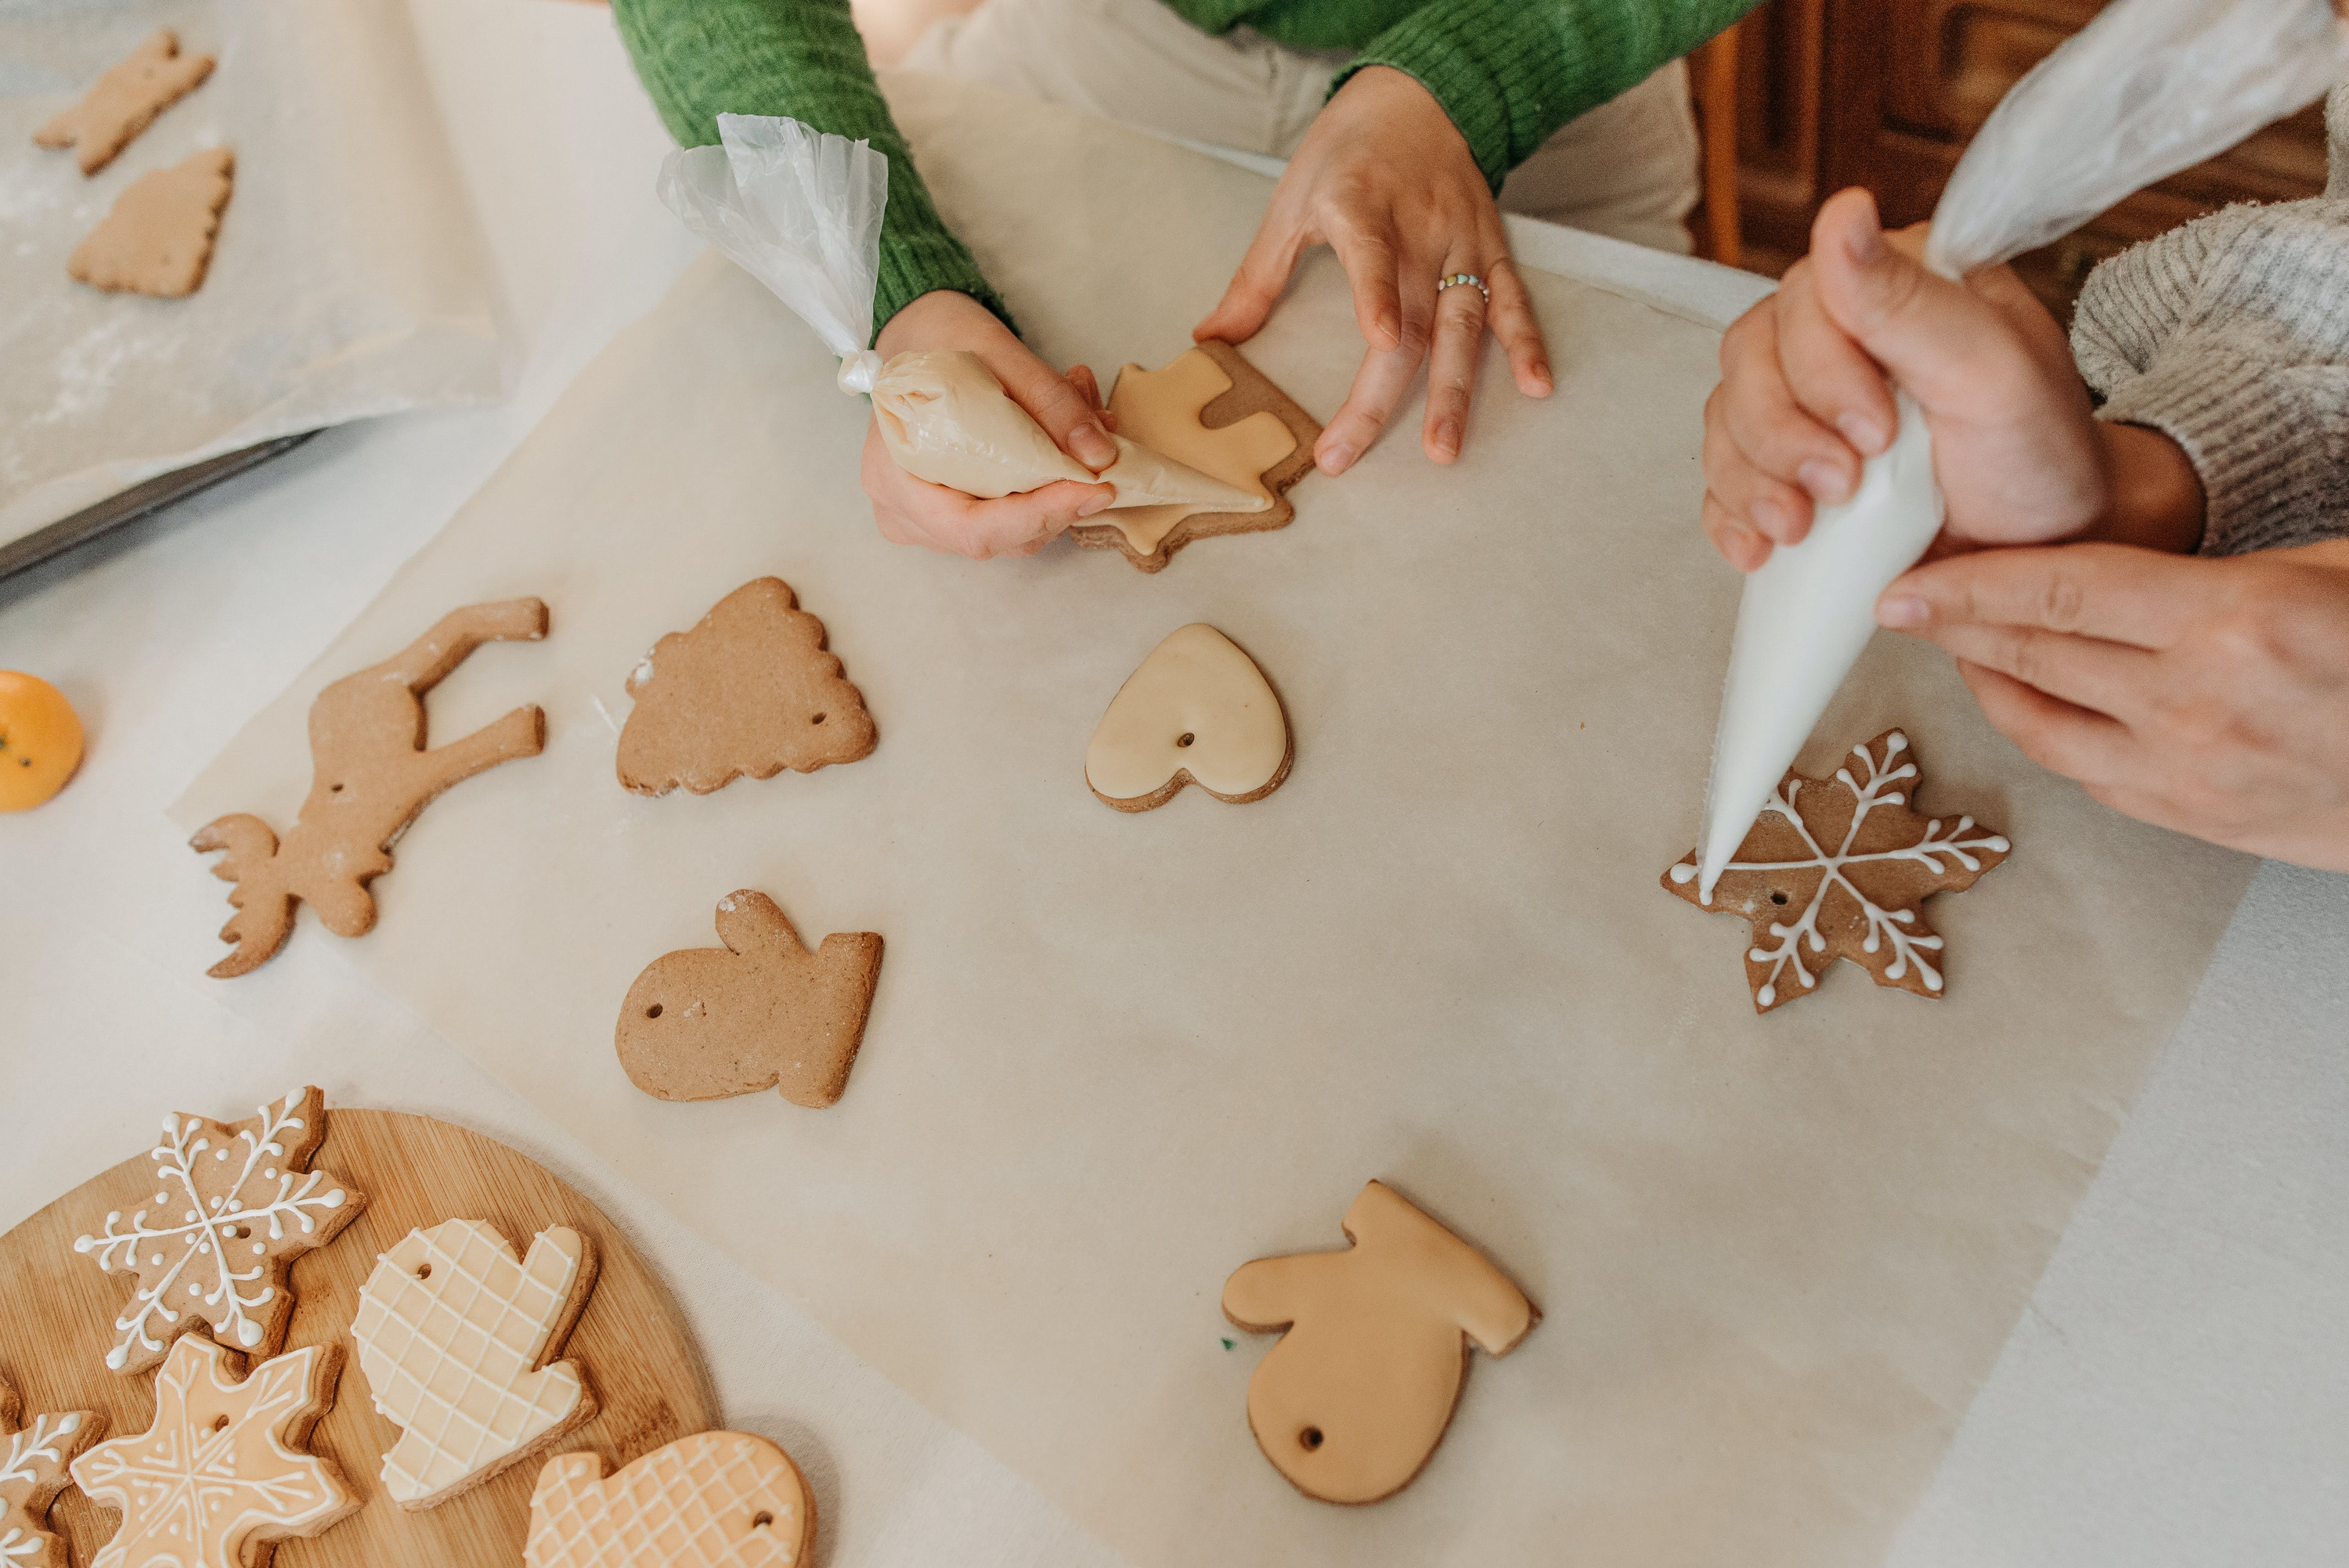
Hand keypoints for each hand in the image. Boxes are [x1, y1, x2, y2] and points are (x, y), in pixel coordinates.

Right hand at [864, 290, 1117, 558]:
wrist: (917, 337)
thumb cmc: (939, 338)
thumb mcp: (995, 351)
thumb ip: (1047, 401)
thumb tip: (1098, 454)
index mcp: (893, 476)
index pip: (971, 528)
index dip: (1038, 515)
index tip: (1094, 488)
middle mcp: (903, 512)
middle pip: (999, 537)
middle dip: (1061, 501)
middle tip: (1102, 453)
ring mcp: (925, 522)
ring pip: (1011, 534)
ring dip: (1060, 493)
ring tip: (1084, 431)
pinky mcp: (951, 516)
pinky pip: (1009, 520)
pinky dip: (1047, 490)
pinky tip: (1064, 447)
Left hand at [1195, 65, 1551, 473]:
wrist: (1417, 97)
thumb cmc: (1344, 156)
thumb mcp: (1290, 204)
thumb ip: (1256, 278)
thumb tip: (1211, 338)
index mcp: (1360, 206)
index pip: (1371, 252)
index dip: (1376, 294)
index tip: (1379, 337)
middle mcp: (1418, 226)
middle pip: (1408, 319)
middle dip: (1378, 394)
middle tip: (1348, 452)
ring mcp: (1460, 240)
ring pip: (1461, 323)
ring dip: (1454, 390)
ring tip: (1442, 449)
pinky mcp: (1490, 248)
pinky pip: (1512, 300)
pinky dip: (1526, 342)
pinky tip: (1537, 384)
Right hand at [1700, 189, 2200, 571]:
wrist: (2037, 549)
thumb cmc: (2036, 456)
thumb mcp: (1991, 374)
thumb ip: (1910, 300)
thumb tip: (1842, 210)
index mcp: (1894, 286)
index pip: (1802, 301)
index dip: (1819, 374)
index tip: (1875, 436)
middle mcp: (1839, 333)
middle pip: (1748, 361)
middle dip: (1783, 436)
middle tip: (1842, 487)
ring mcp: (1803, 401)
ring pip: (1725, 421)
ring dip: (1752, 481)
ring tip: (1803, 527)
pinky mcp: (1783, 466)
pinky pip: (1719, 479)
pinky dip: (1732, 515)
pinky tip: (1764, 545)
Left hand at [1878, 539, 2348, 869]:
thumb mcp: (2331, 569)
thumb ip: (2222, 570)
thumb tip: (2126, 563)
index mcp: (2234, 623)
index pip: (2056, 594)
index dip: (1965, 587)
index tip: (1906, 584)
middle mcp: (2198, 705)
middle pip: (2034, 659)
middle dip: (1956, 630)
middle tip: (1908, 607)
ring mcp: (2193, 775)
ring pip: (2044, 729)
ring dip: (1989, 687)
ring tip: (1959, 650)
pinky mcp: (2200, 823)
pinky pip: (2092, 776)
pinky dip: (2049, 735)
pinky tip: (2034, 705)